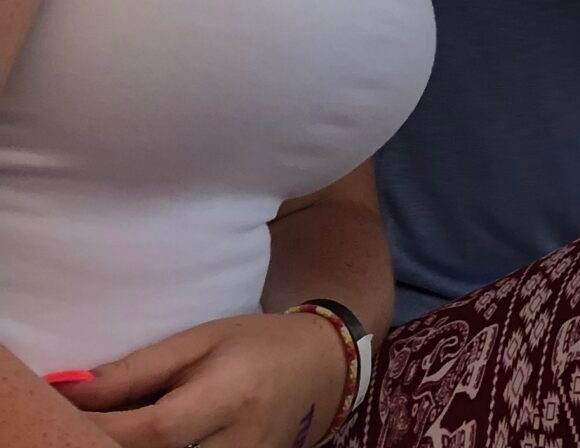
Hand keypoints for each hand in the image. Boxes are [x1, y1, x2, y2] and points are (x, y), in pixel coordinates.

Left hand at [55, 313, 345, 447]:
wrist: (321, 368)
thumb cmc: (256, 344)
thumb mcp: (198, 341)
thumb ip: (134, 372)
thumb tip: (66, 391)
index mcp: (233, 394)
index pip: (154, 431)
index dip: (99, 430)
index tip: (60, 414)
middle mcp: (241, 442)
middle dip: (107, 446)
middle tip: (80, 427)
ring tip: (118, 430)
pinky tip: (148, 441)